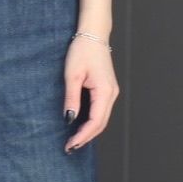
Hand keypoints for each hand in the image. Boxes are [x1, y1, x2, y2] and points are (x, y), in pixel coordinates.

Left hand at [62, 35, 118, 153]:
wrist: (93, 34)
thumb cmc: (82, 51)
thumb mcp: (72, 74)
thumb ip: (72, 98)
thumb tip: (70, 119)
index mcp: (105, 91)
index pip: (96, 122)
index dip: (83, 136)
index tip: (70, 145)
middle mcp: (112, 94)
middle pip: (101, 124)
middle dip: (86, 137)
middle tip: (69, 147)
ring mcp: (111, 92)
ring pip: (102, 118)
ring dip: (89, 131)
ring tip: (74, 139)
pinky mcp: (108, 89)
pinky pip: (101, 110)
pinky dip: (92, 121)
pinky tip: (81, 124)